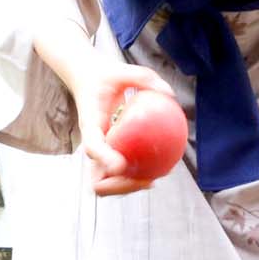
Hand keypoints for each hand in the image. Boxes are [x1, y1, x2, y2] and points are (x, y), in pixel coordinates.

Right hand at [72, 62, 174, 196]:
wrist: (89, 81)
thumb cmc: (107, 77)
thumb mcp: (124, 71)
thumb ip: (144, 79)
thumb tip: (168, 93)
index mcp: (90, 125)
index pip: (93, 147)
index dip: (105, 160)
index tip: (122, 165)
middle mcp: (92, 144)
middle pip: (98, 180)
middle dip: (119, 187)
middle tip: (146, 179)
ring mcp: (98, 154)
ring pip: (106, 184)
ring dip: (127, 188)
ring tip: (153, 179)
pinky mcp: (106, 156)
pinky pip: (118, 175)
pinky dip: (133, 179)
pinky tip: (157, 170)